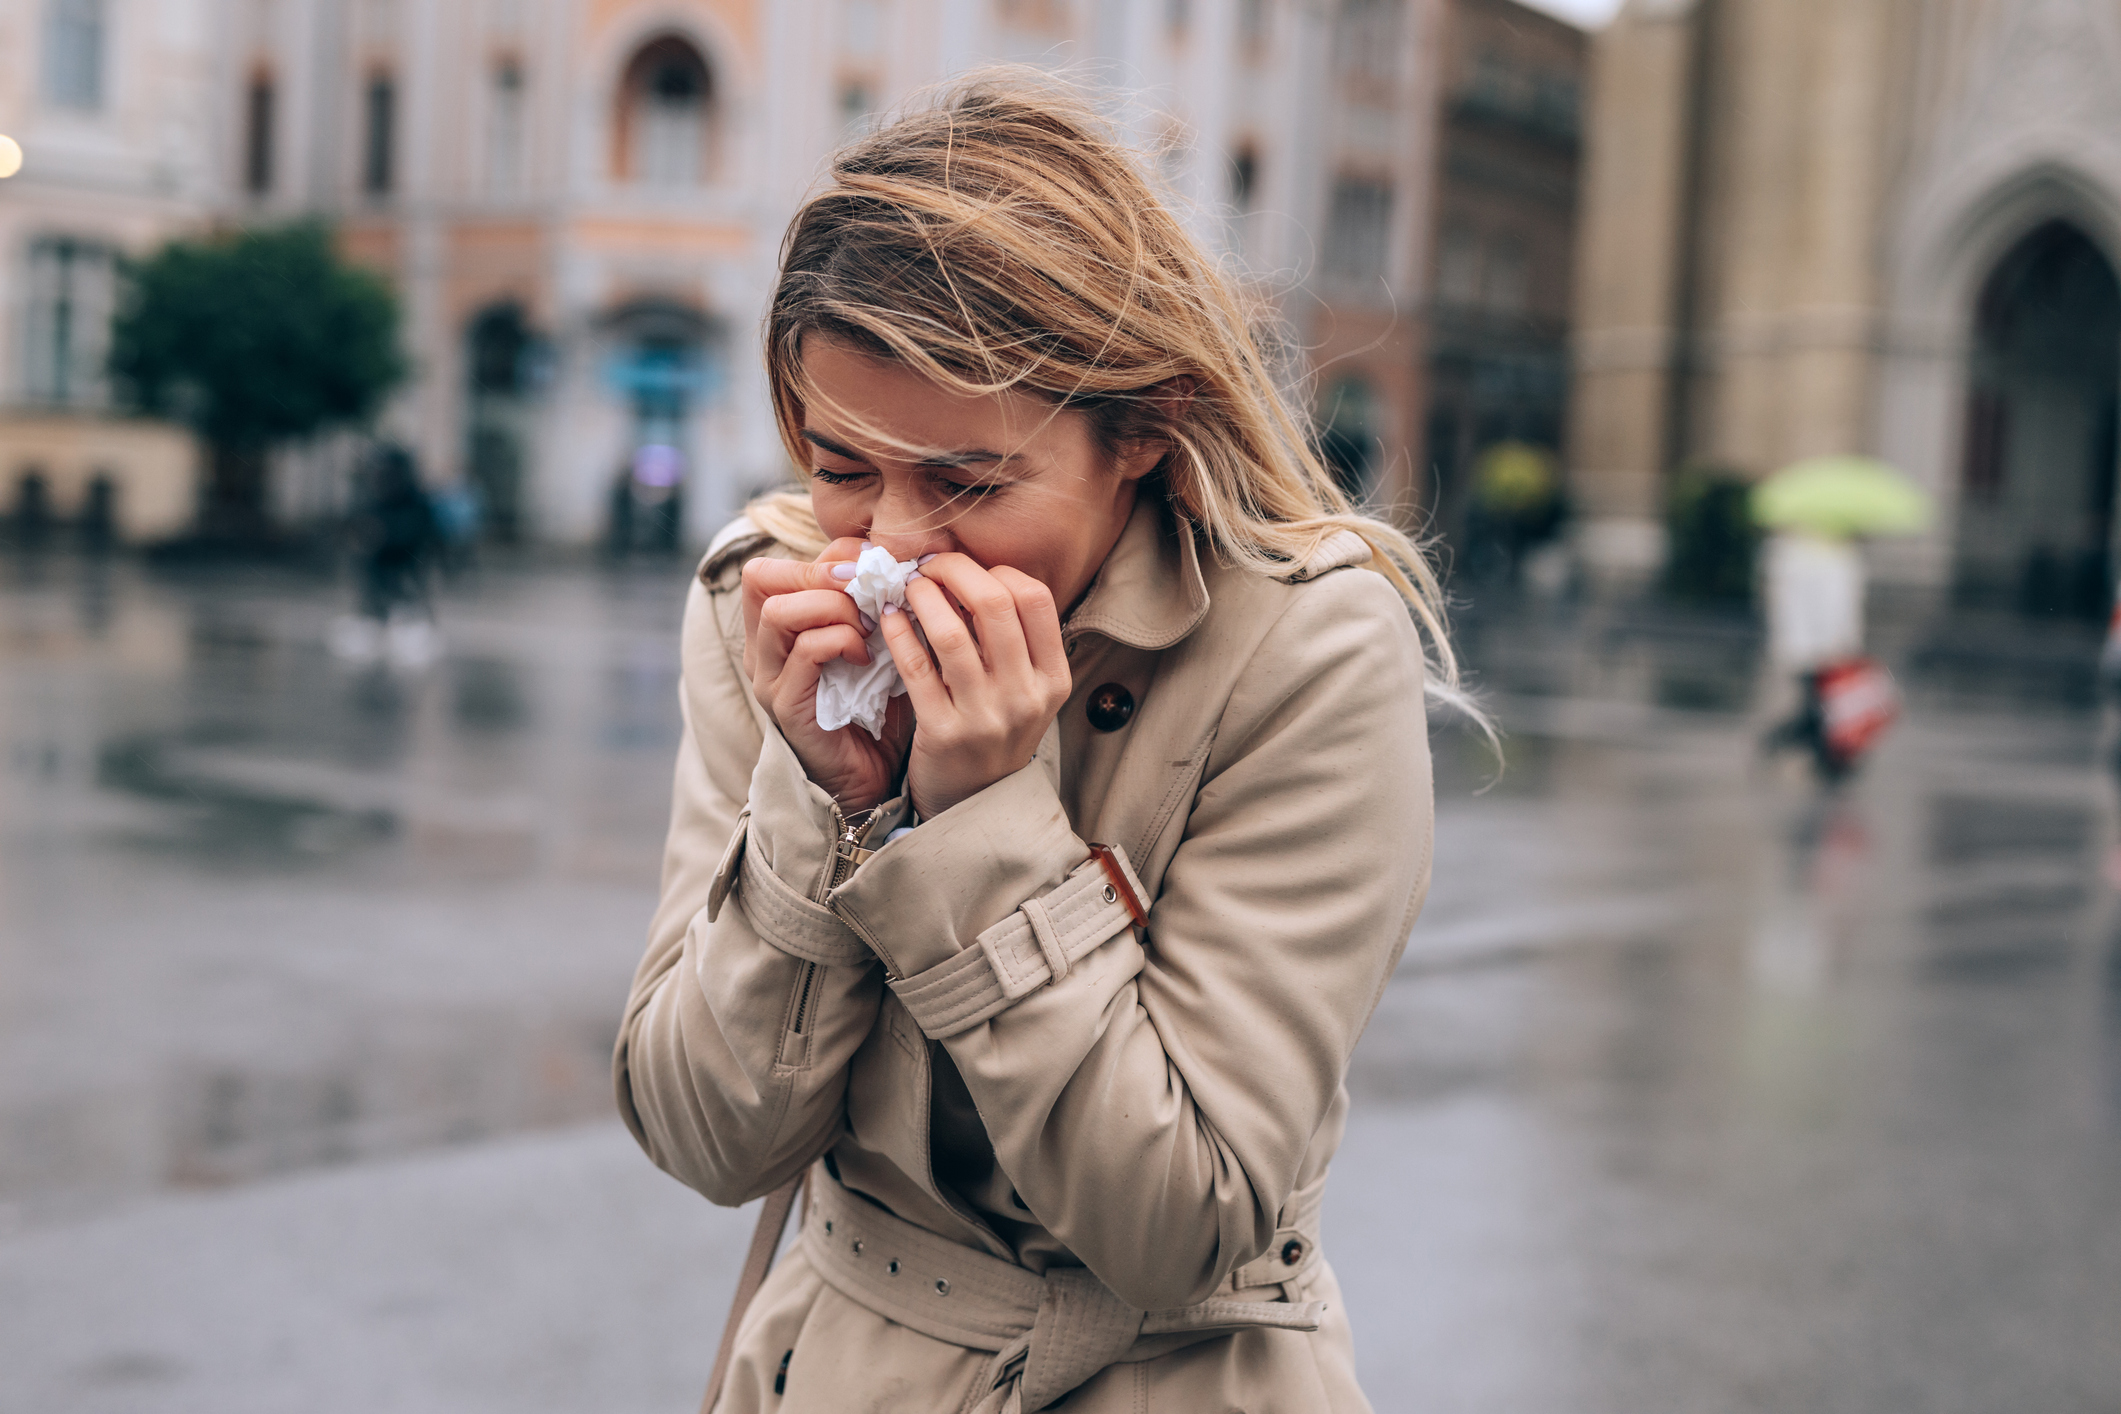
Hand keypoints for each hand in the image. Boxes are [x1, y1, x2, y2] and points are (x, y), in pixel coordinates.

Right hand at [741, 539, 912, 811]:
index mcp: (775, 630)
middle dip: (820, 571)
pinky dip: (842, 641)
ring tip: (867, 625)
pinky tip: (868, 657)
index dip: (824, 555)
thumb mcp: (873, 644)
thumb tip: (895, 558)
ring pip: (779, 611)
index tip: (872, 566)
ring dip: (833, 607)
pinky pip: (806, 651)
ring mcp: (768, 678)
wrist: (872, 779)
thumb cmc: (875, 707)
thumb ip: (871, 604)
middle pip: (760, 577)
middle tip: (866, 588)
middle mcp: (761, 650)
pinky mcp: (787, 705)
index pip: (774, 566)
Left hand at [880, 553, 1071, 820]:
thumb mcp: (1026, 691)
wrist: (974, 806)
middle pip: (994, 604)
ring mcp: (986, 717)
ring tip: (907, 586)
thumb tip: (974, 571)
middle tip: (929, 564)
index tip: (967, 569)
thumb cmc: (995, 733)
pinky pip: (916, 668)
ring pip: (952, 633)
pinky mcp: (943, 733)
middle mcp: (1026, 696)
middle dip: (955, 571)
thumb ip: (1014, 640)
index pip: (1035, 597)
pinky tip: (889, 617)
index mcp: (1053, 679)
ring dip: (923, 596)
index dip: (997, 570)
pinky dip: (899, 633)